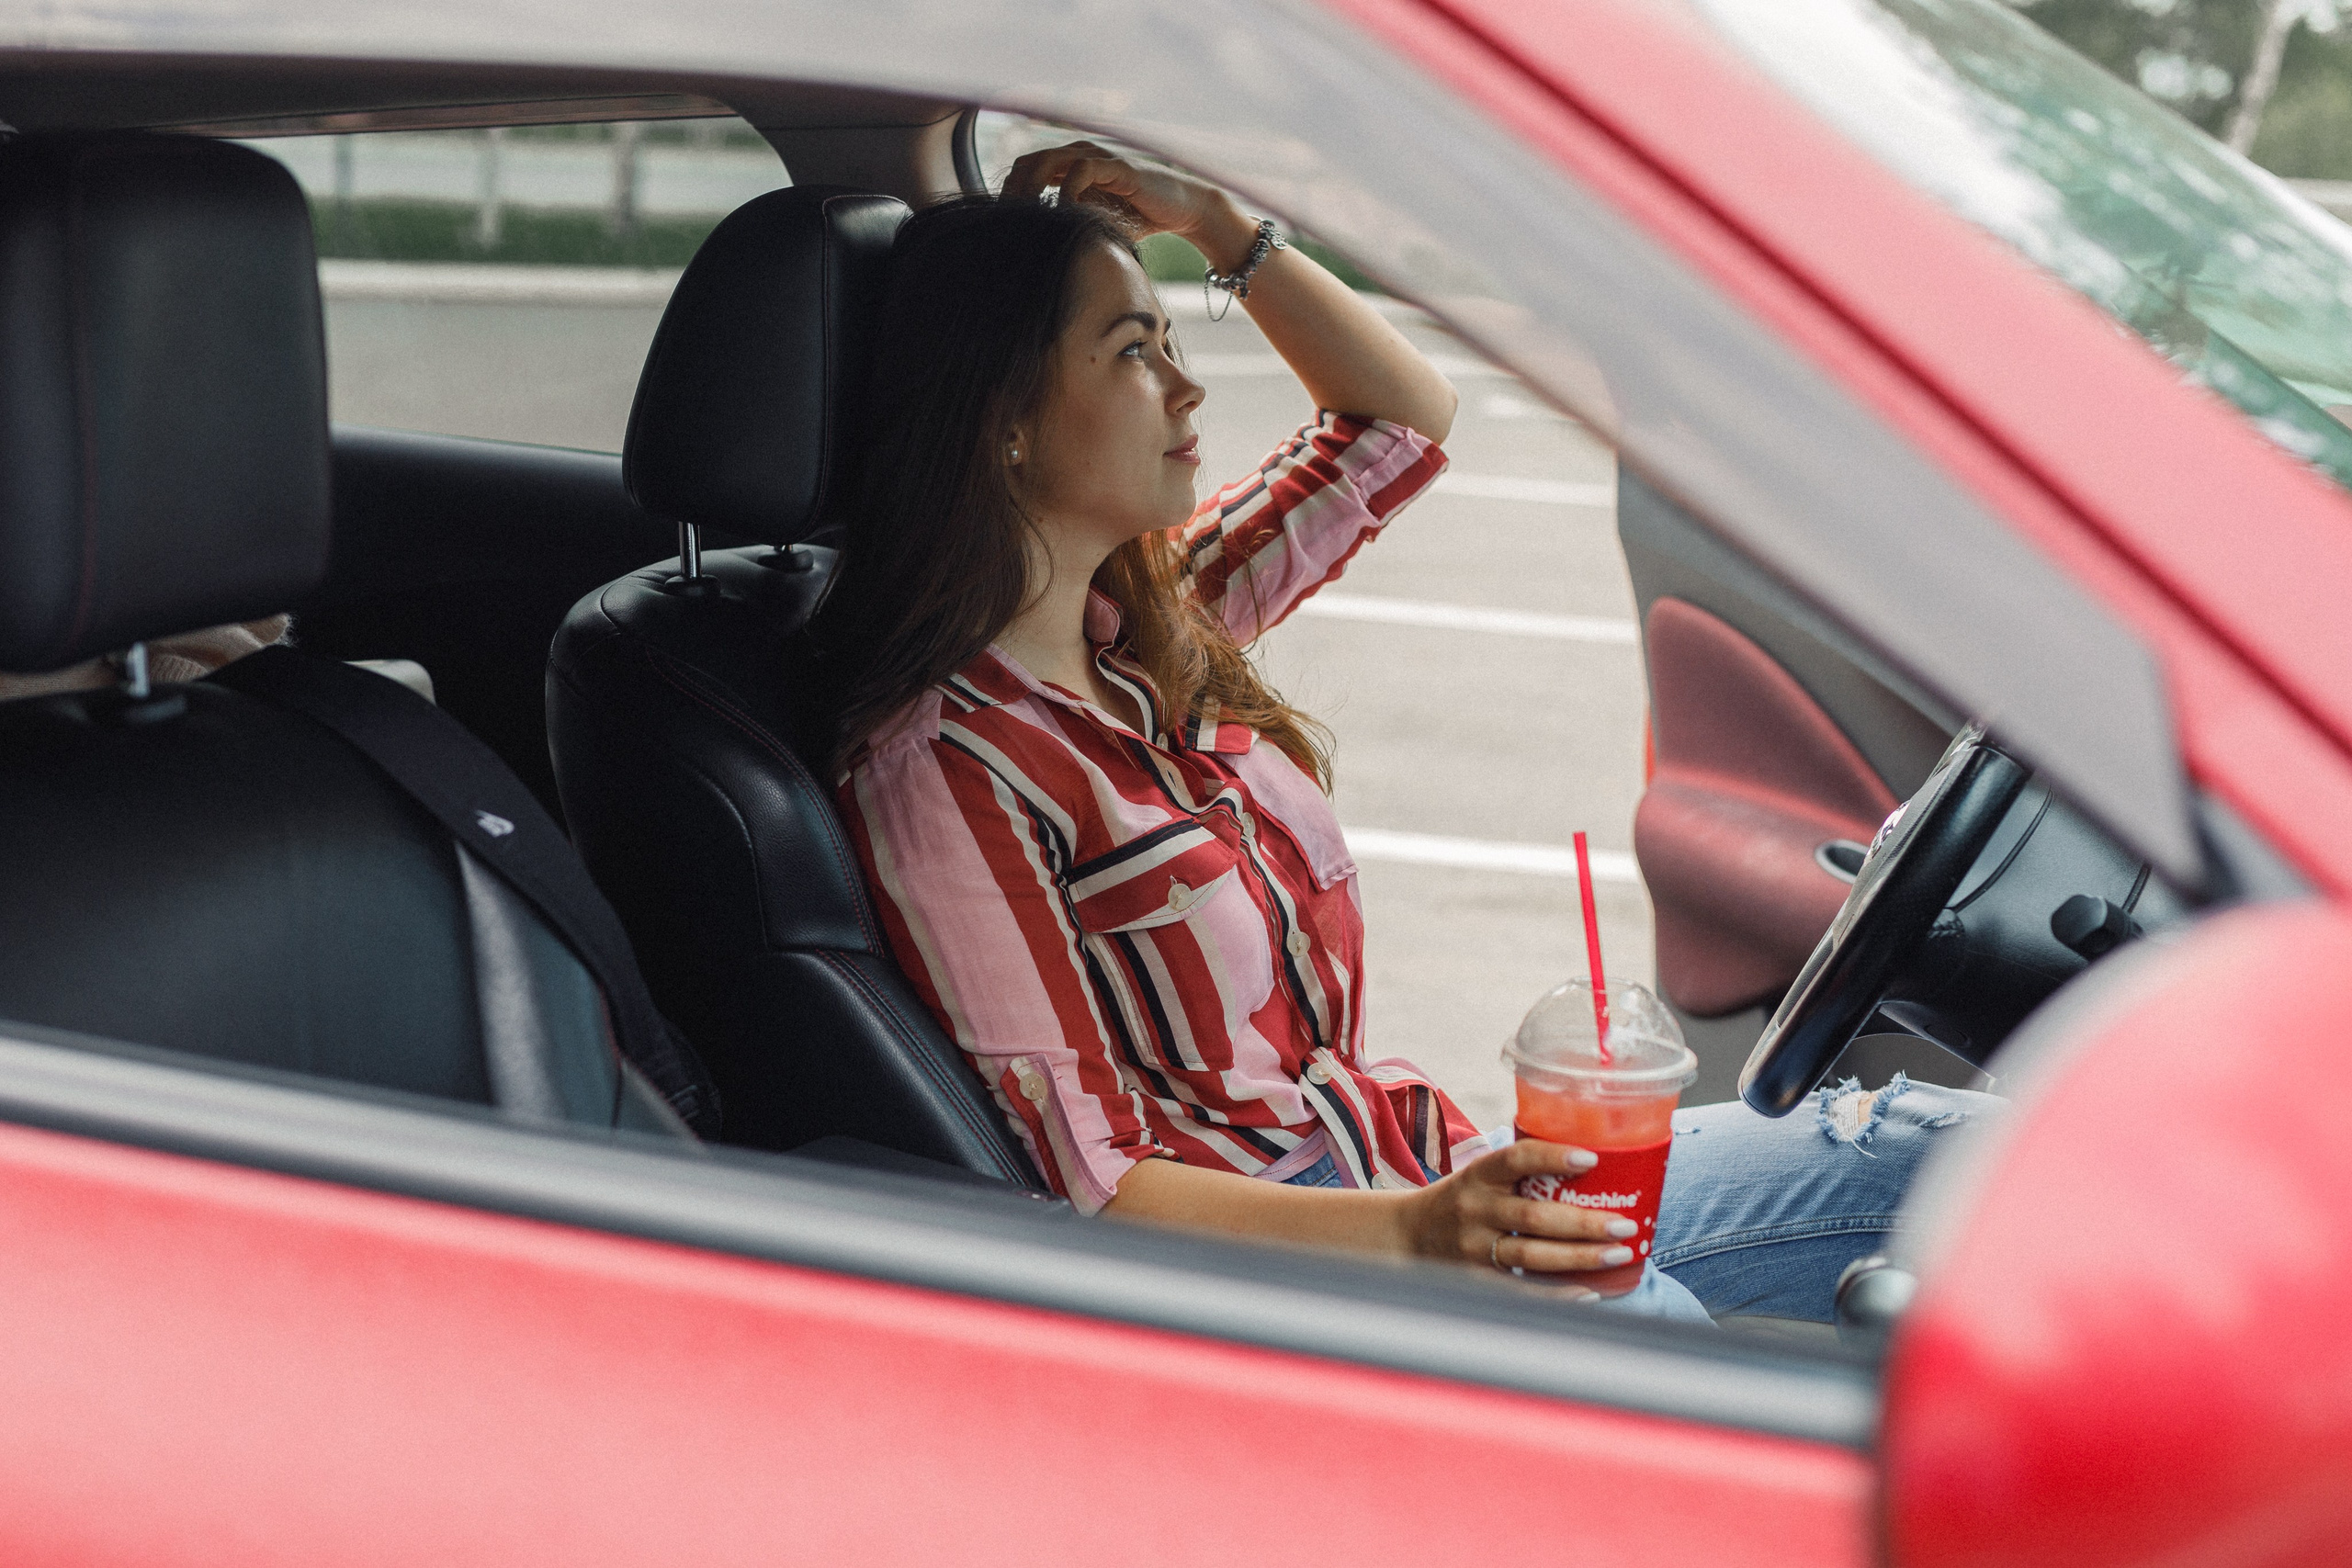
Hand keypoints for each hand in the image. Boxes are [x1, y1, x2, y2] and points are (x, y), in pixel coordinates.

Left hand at [999, 141, 1258, 271]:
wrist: (1183, 210)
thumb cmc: (1140, 218)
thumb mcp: (1094, 224)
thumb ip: (1068, 227)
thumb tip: (1037, 251)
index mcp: (1069, 167)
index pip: (1024, 170)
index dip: (1009, 194)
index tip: (1003, 224)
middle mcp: (1079, 155)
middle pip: (1027, 162)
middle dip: (1013, 192)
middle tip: (1008, 224)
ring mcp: (1097, 157)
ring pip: (1047, 161)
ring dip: (1031, 189)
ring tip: (1028, 218)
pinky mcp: (1116, 165)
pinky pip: (1081, 170)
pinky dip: (1066, 192)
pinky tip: (1064, 215)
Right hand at [1398, 1139, 1642, 1289]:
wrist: (1408, 1233)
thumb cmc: (1464, 1199)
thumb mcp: (1482, 1175)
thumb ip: (1524, 1170)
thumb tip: (1597, 1159)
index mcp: (1479, 1174)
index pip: (1516, 1158)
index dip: (1552, 1157)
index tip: (1591, 1158)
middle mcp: (1474, 1208)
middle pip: (1534, 1216)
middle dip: (1584, 1222)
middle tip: (1625, 1225)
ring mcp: (1473, 1246)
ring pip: (1532, 1254)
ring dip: (1580, 1257)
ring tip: (1618, 1254)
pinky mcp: (1475, 1278)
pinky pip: (1519, 1288)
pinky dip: (1556, 1294)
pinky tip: (1587, 1292)